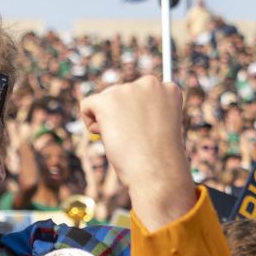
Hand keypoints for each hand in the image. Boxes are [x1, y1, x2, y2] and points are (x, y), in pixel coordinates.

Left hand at [79, 77, 194, 229]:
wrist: (157, 171)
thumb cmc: (158, 158)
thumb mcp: (158, 127)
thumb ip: (143, 112)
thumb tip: (113, 112)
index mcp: (168, 89)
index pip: (142, 94)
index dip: (139, 115)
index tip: (147, 132)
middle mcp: (150, 83)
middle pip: (120, 94)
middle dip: (120, 115)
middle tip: (133, 138)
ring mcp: (128, 90)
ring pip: (104, 100)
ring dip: (107, 120)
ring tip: (124, 139)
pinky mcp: (108, 100)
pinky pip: (86, 105)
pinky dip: (89, 121)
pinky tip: (105, 135)